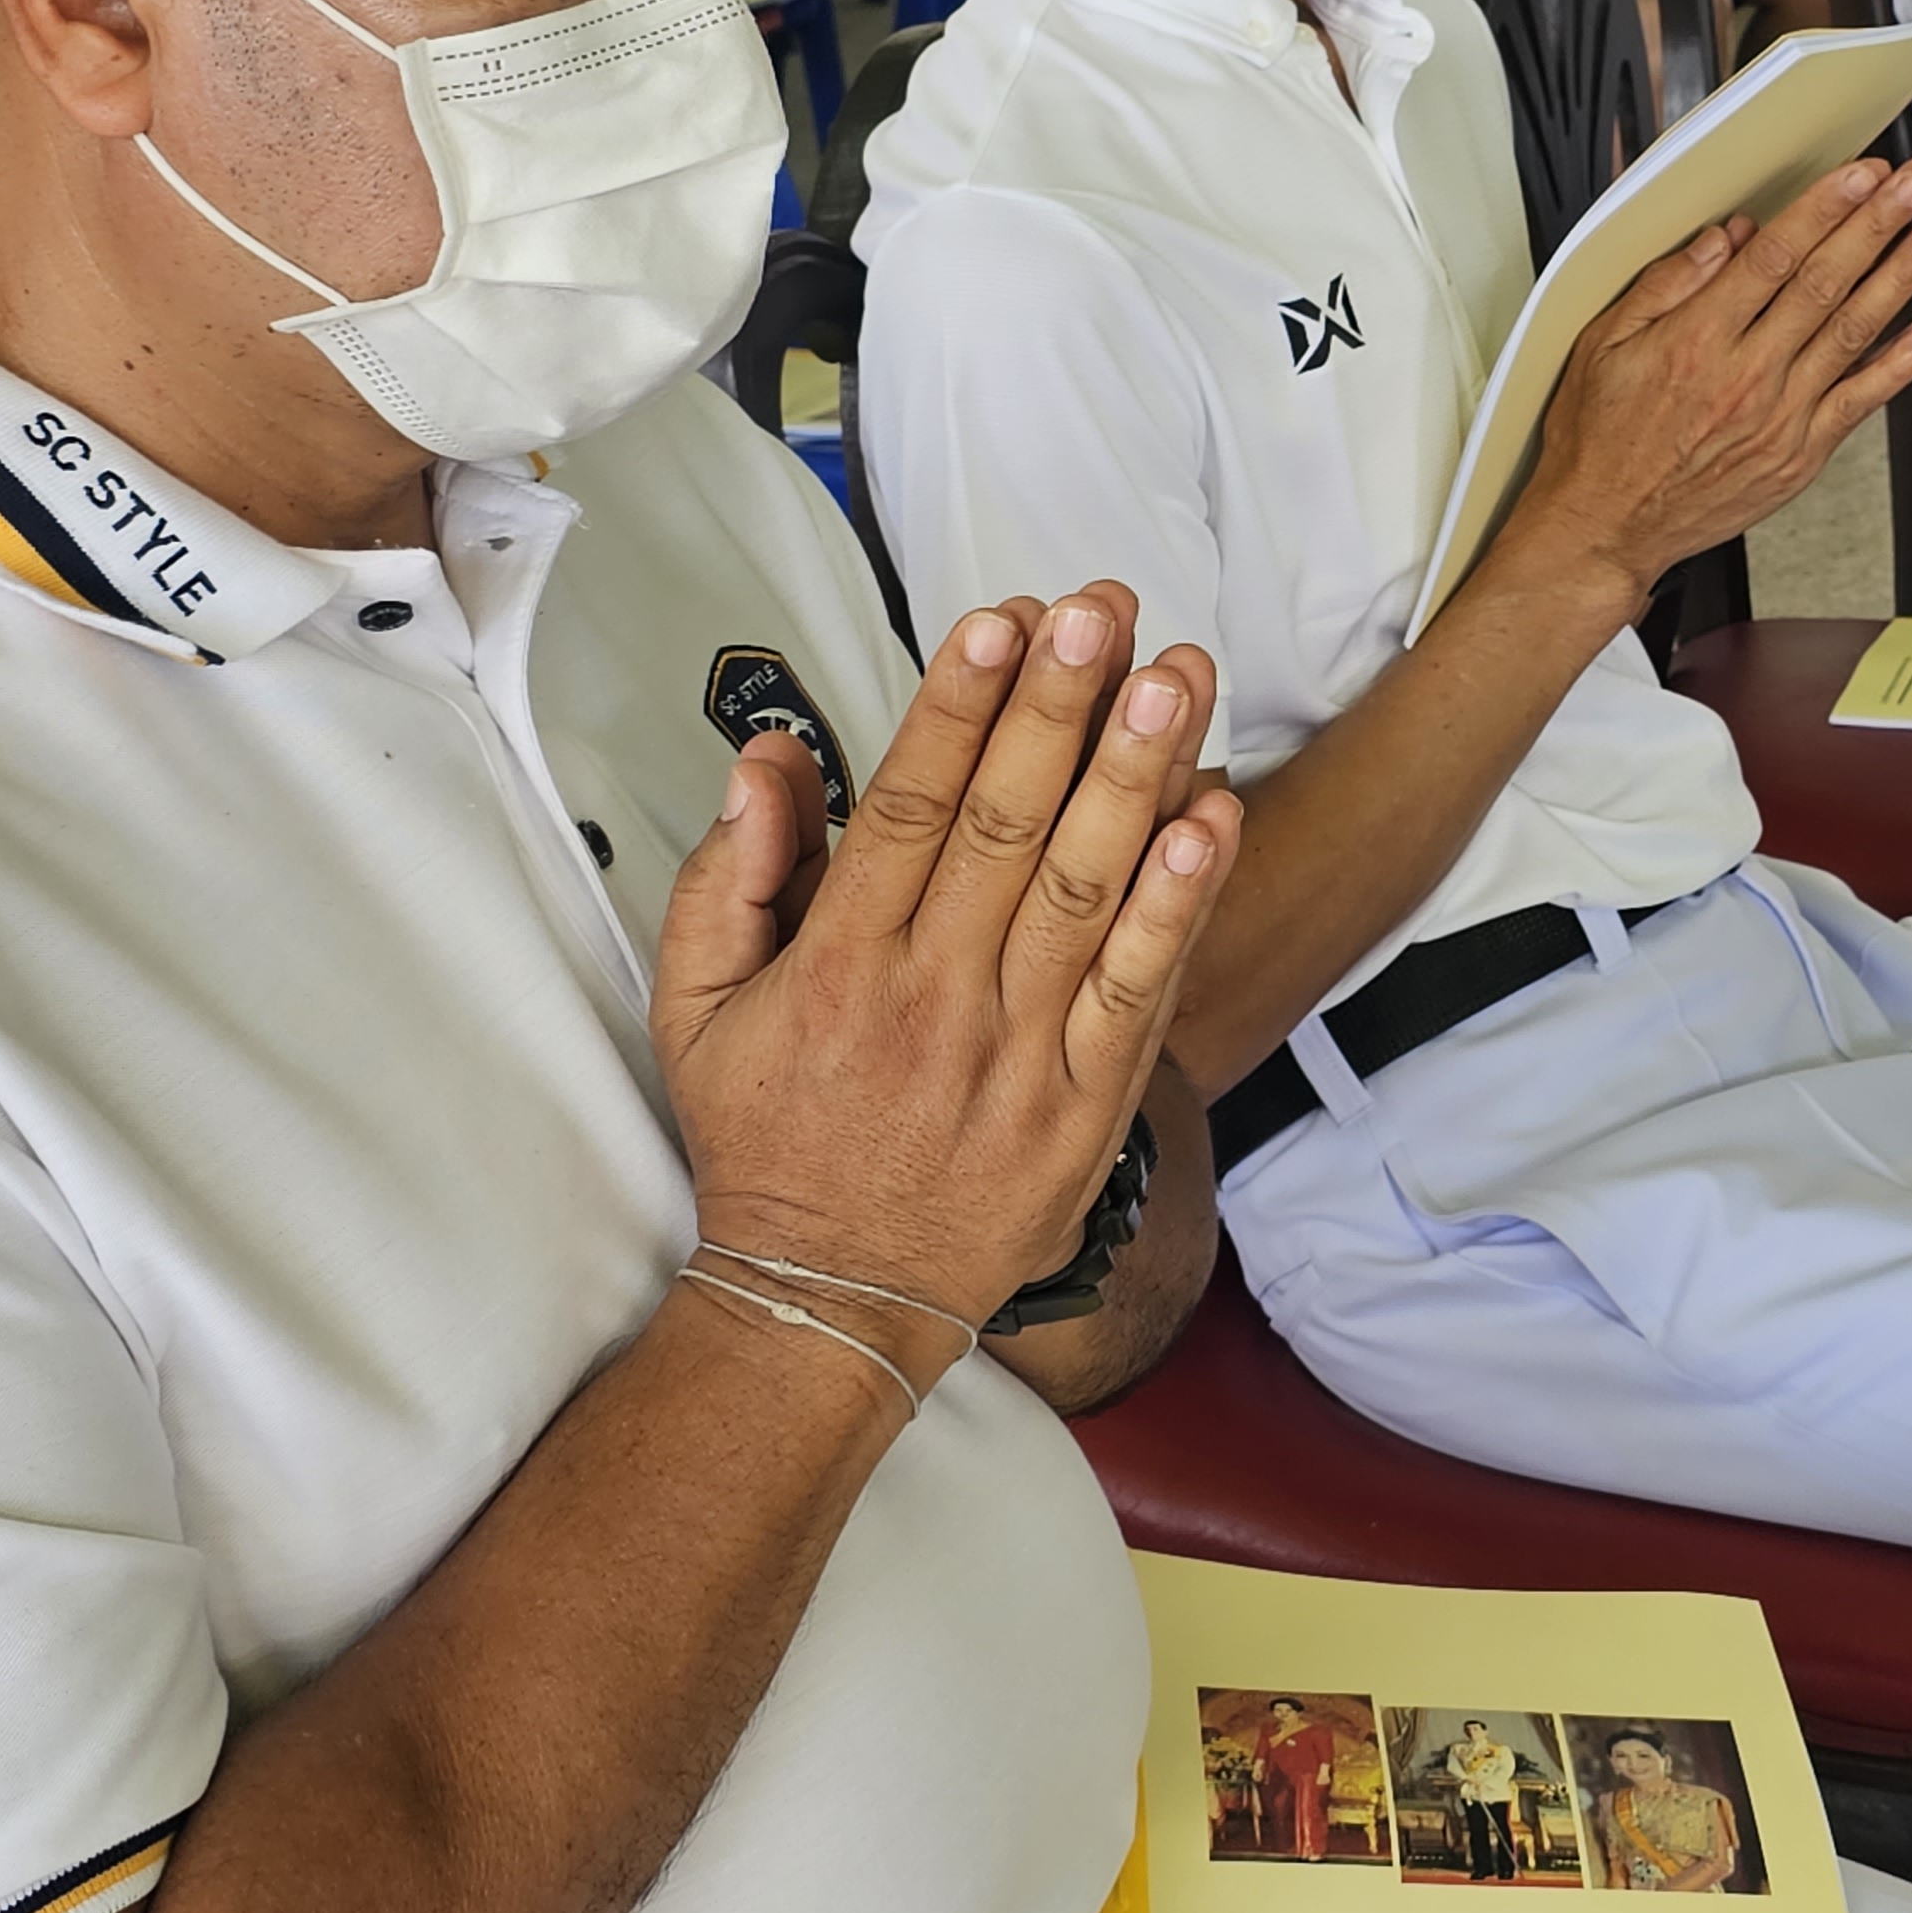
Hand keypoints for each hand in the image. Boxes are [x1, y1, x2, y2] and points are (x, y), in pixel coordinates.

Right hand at [652, 587, 1240, 1385]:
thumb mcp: (697, 1007)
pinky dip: (1178, 904)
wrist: (828, 1300)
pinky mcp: (1082, 1105)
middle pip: (1009, 826)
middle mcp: (932, 997)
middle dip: (1062, 707)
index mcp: (839, 962)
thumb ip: (729, 876)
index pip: (911, 806)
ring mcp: (1016, 1052)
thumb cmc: (769, 1140)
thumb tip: (768, 761)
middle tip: (1106, 611)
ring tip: (1179, 679)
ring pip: (1085, 889)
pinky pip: (1139, 989)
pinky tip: (1214, 821)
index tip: (1001, 621)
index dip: (959, 706)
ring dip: (1139, 775)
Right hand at [1512, 159, 1911, 618]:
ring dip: (1906, 273)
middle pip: (1827, 282)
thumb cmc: (1600, 440)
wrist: (1607, 527)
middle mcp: (1746, 375)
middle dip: (1882, 223)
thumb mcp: (1601, 344)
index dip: (1826, 209)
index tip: (1863, 174)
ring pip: (1856, 329)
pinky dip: (1905, 360)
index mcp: (1697, 340)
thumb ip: (1665, 285)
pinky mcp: (1801, 454)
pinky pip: (1862, 398)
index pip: (1775, 258)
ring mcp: (1781, 416)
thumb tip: (1725, 239)